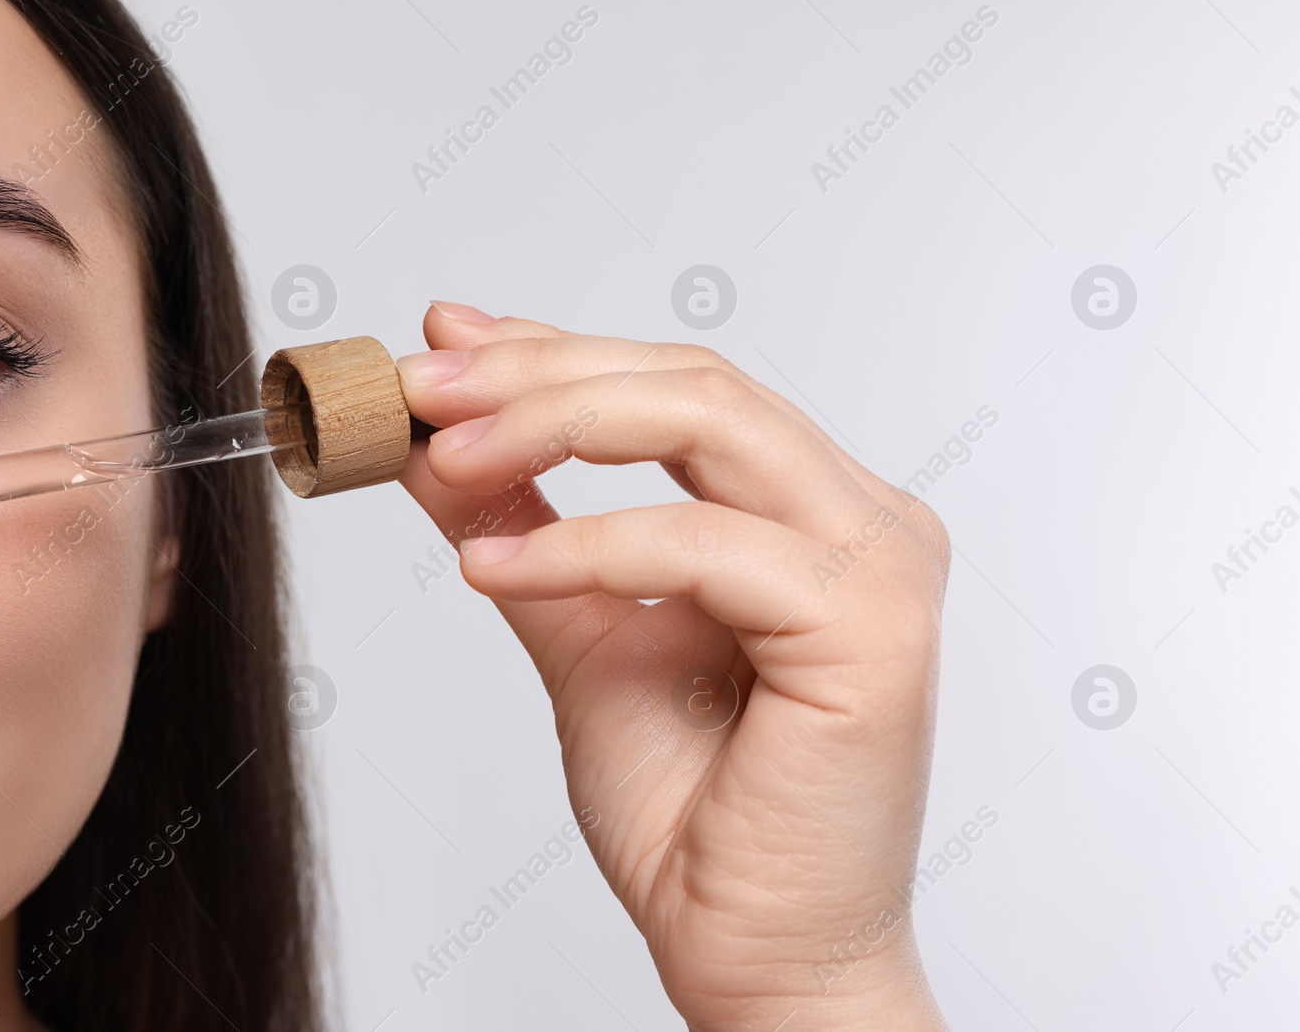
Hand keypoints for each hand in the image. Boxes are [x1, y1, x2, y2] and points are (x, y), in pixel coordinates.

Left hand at [395, 302, 951, 1030]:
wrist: (754, 954)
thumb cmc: (692, 811)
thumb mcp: (580, 635)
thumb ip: (523, 530)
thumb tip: (433, 448)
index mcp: (809, 513)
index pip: (678, 389)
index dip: (554, 352)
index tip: (441, 345)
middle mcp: (862, 520)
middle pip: (694, 382)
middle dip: (540, 372)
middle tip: (421, 386)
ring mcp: (879, 565)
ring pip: (711, 421)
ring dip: (556, 420)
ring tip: (442, 452)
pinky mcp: (870, 628)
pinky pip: (701, 543)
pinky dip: (583, 541)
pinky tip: (487, 565)